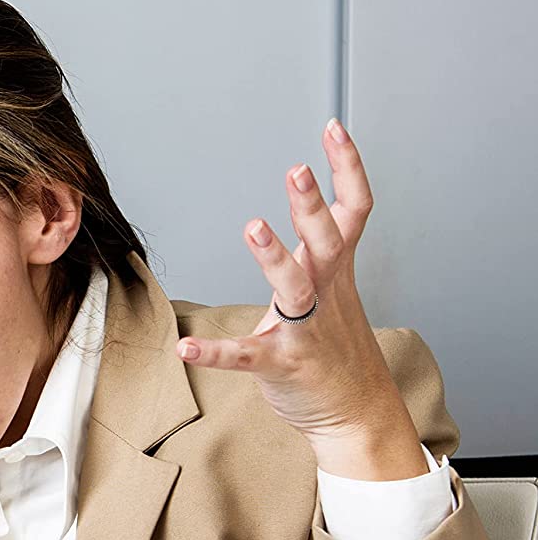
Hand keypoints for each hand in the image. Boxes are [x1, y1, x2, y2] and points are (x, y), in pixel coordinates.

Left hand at [174, 119, 415, 448]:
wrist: (355, 410)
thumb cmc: (335, 348)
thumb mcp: (333, 291)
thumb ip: (317, 254)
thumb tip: (308, 217)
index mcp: (335, 272)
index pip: (353, 210)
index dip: (348, 168)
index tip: (333, 129)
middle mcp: (326, 294)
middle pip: (328, 241)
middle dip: (313, 206)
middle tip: (297, 170)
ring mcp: (305, 330)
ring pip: (295, 289)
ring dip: (275, 258)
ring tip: (253, 226)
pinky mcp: (282, 364)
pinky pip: (245, 356)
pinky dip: (215, 352)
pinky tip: (184, 347)